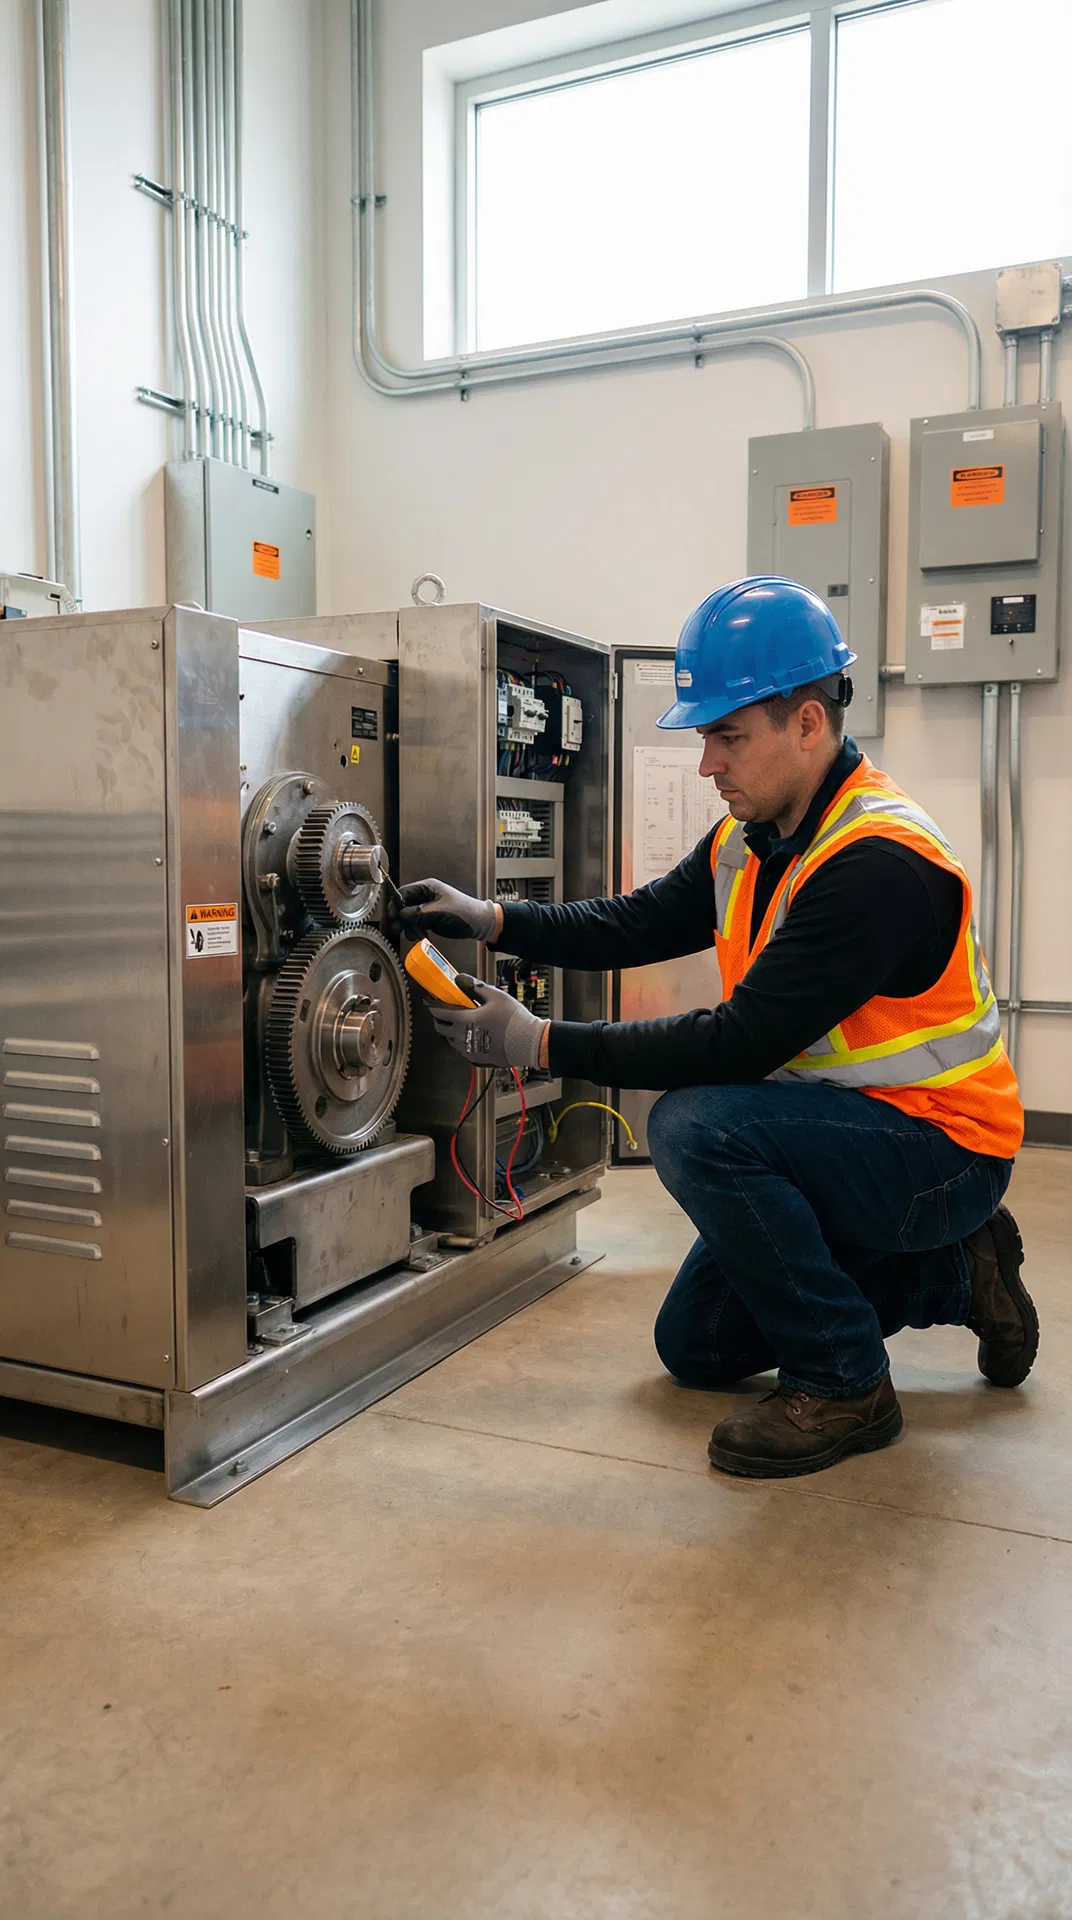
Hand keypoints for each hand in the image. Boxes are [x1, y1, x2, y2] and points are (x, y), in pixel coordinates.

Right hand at [394, 879, 499, 942]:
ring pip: (410, 916)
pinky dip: (416, 930)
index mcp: (428, 887)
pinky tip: (420, 935)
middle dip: (401, 918)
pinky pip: (417, 923)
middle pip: (405, 905)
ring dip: (409, 926)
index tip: (392, 916)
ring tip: (414, 934)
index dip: (396, 904)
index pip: (404, 892)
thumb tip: (401, 915)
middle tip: (397, 928)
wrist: (480, 924)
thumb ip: (418, 913)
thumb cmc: (465, 913)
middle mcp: (426, 896)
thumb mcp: (439, 912)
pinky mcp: (431, 918)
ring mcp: (428, 907)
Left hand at [431, 976, 547, 1070]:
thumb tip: (459, 979)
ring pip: (450, 1040)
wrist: (528, 1043)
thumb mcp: (495, 996)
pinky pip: (462, 1049)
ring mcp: (469, 1050)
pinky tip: (470, 1035)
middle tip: (441, 1012)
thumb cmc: (513, 1019)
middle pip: (441, 1028)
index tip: (428, 1001)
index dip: (432, 1005)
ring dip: (449, 1031)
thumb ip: (474, 987)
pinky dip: (461, 1041)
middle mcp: (462, 1037)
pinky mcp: (477, 1058)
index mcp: (464, 1020)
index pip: (440, 1013)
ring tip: (457, 1023)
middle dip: (438, 1019)